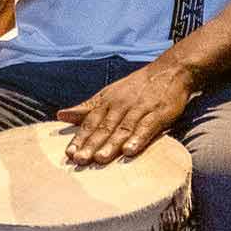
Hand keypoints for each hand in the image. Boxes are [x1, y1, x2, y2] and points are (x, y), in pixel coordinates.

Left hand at [58, 61, 194, 164]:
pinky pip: (147, 127)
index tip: (68, 154)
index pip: (90, 122)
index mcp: (106, 103)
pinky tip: (130, 151)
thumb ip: (87, 108)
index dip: (79, 138)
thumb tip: (60, 115)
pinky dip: (138, 138)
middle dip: (91, 145)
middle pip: (103, 128)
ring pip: (122, 129)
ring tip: (100, 159)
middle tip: (79, 161)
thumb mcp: (108, 94)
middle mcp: (120, 106)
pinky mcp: (159, 113)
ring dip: (111, 145)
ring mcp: (139, 109)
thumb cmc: (135, 87)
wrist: (169, 70)